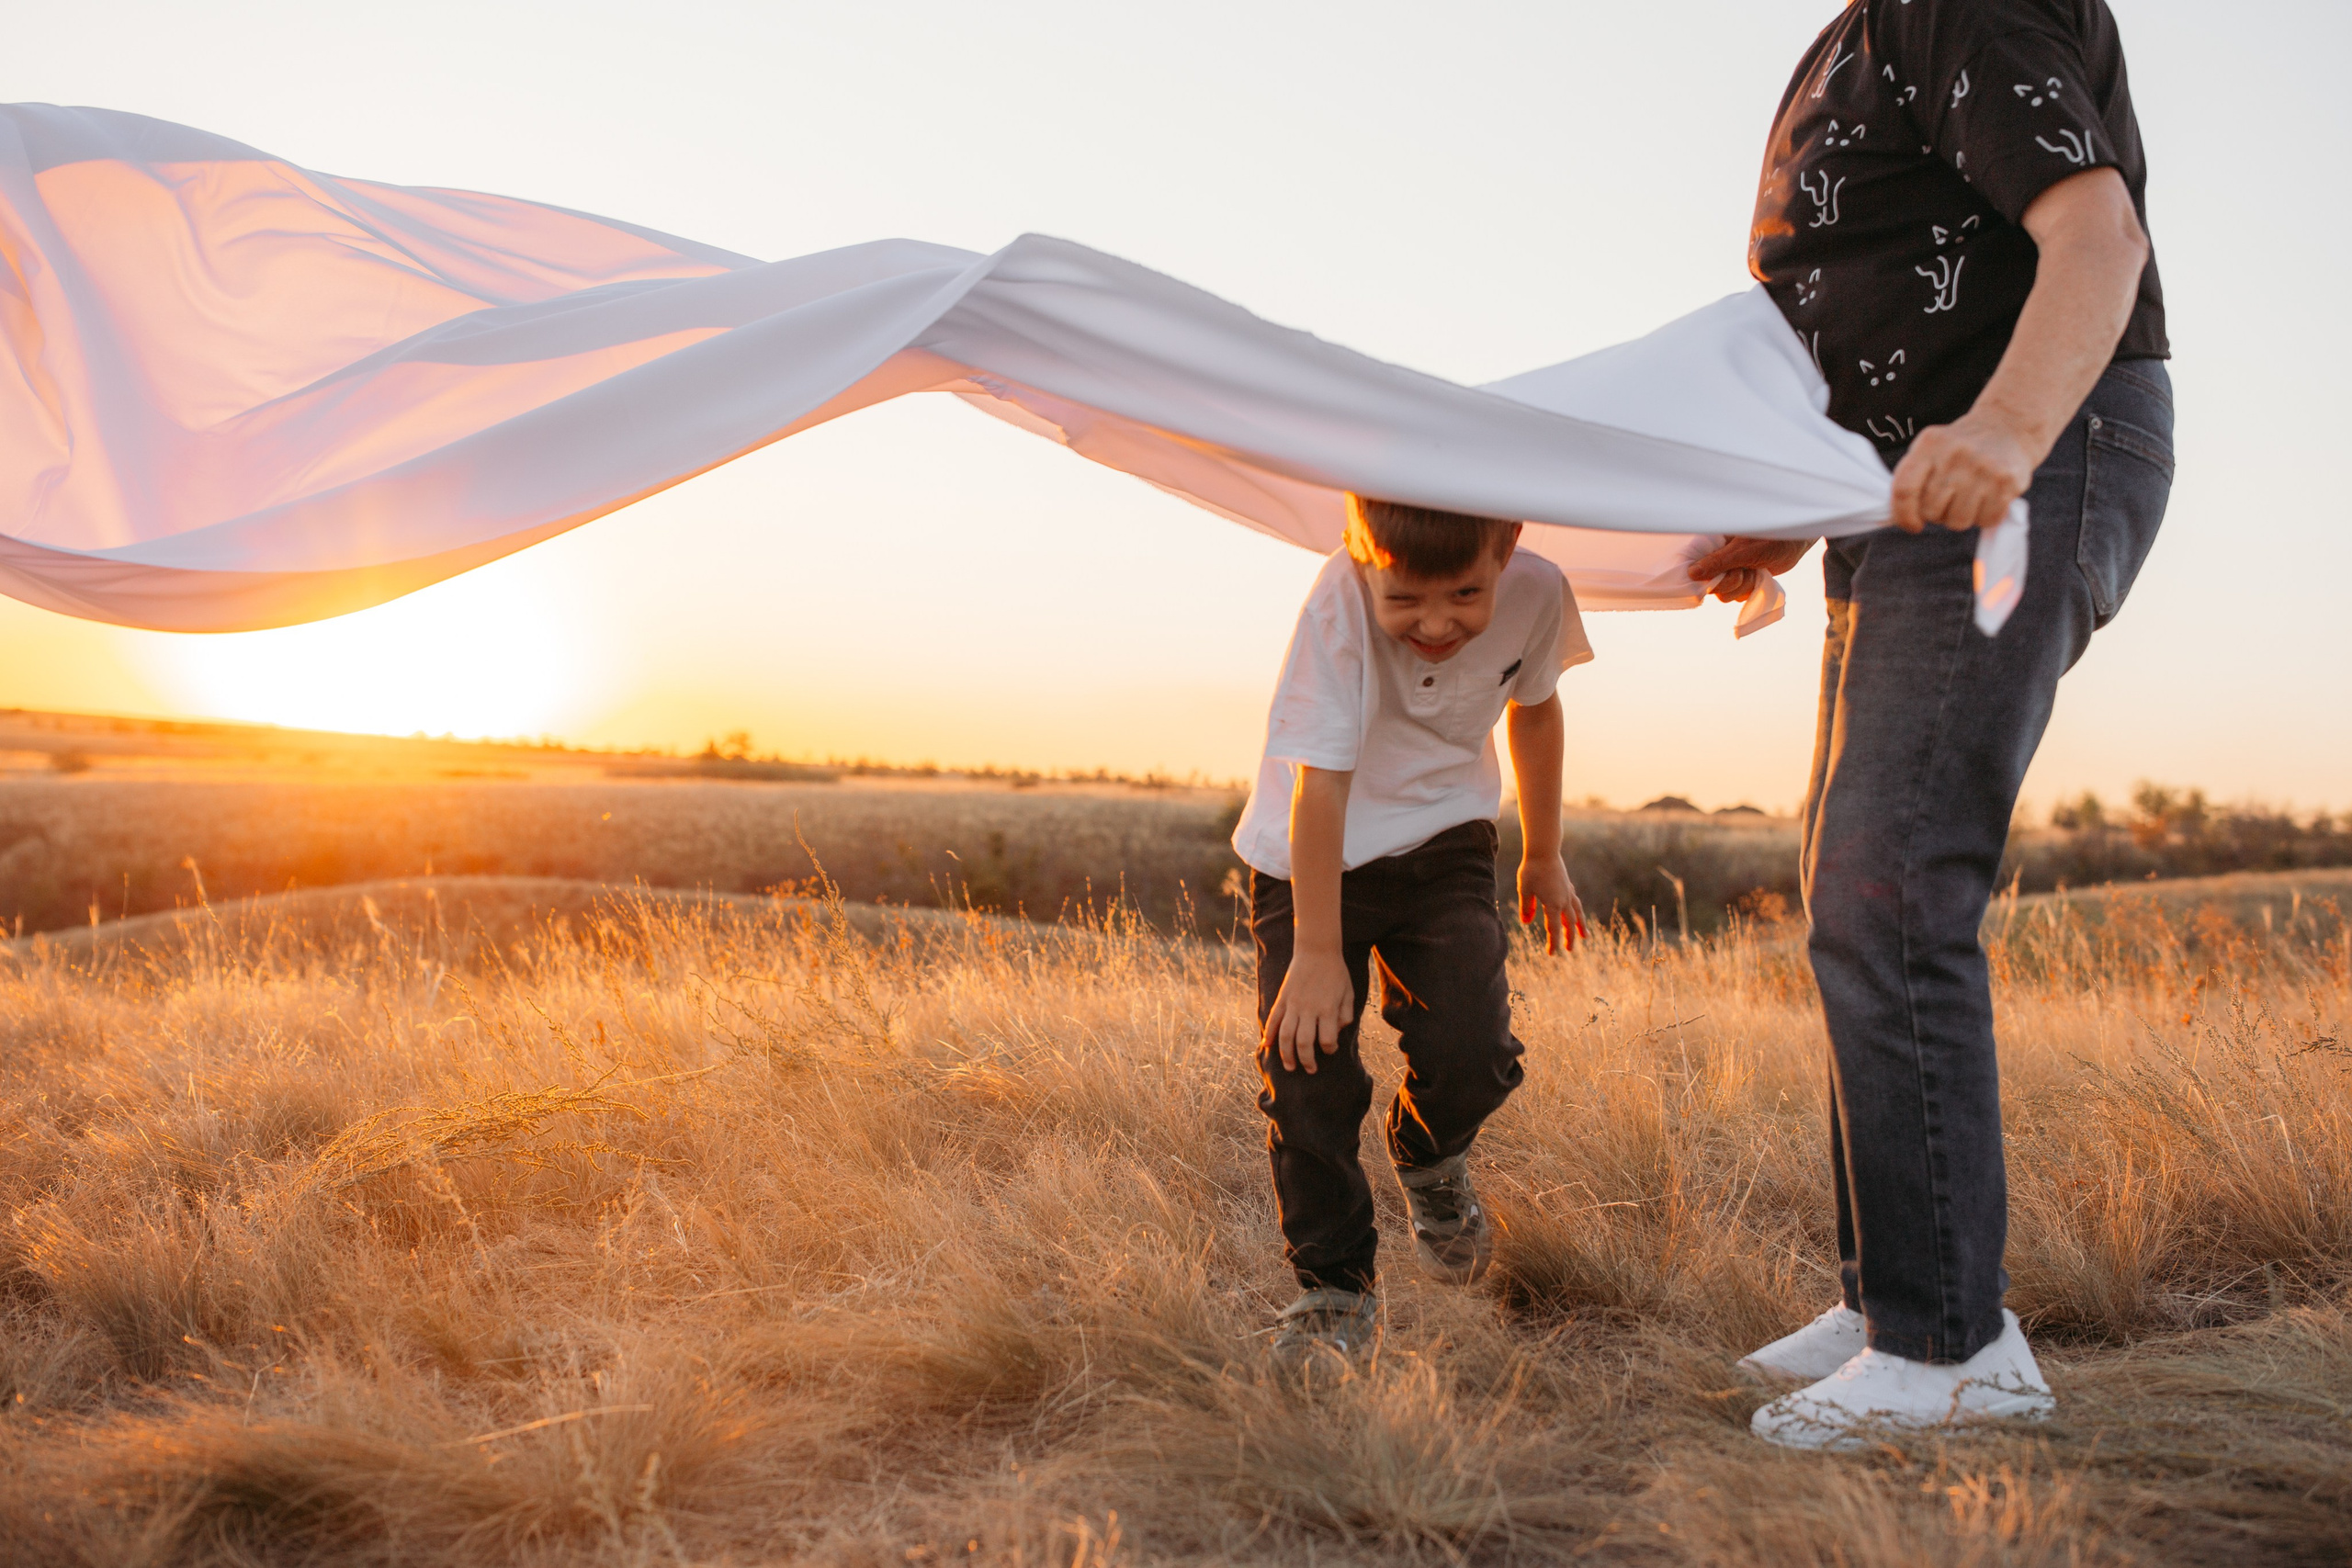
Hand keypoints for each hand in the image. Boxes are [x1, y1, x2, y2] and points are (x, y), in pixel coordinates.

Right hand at [1263, 948, 1353, 1072]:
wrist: (1317, 949)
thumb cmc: (1336, 972)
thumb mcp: (1349, 992)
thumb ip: (1346, 1014)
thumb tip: (1338, 1031)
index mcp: (1327, 1009)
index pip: (1327, 1039)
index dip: (1329, 1049)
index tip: (1330, 1049)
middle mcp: (1309, 1009)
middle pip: (1304, 1043)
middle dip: (1307, 1060)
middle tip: (1310, 1070)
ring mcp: (1293, 1004)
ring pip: (1286, 1036)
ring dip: (1286, 1054)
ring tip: (1290, 1067)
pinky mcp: (1283, 998)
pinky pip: (1274, 1020)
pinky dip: (1269, 1034)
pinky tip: (1267, 1046)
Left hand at [1517, 851, 1587, 954]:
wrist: (1544, 850)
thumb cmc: (1531, 870)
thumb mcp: (1524, 890)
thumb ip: (1526, 907)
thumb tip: (1527, 922)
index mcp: (1553, 904)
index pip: (1554, 929)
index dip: (1554, 943)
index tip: (1552, 954)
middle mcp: (1564, 900)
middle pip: (1569, 923)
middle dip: (1570, 937)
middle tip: (1570, 950)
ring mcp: (1568, 892)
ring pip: (1577, 913)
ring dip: (1581, 926)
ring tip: (1586, 936)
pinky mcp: (1567, 885)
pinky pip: (1575, 902)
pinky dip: (1577, 911)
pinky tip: (1575, 913)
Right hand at [1686, 537, 1814, 602]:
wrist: (1795, 543)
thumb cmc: (1771, 538)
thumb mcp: (1742, 550)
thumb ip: (1718, 562)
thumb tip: (1692, 573)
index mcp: (1712, 546)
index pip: (1693, 567)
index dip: (1702, 577)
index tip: (1715, 577)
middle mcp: (1717, 560)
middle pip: (1710, 587)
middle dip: (1730, 582)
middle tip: (1744, 569)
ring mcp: (1729, 572)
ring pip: (1724, 595)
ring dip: (1742, 586)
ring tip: (1754, 570)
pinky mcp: (1741, 581)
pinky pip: (1737, 597)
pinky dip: (1750, 589)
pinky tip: (1758, 576)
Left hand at [1887, 410, 2036, 532]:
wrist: (2007, 426)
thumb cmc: (1959, 447)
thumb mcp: (1930, 449)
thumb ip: (1911, 477)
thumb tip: (1898, 516)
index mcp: (1930, 444)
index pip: (1904, 489)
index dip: (1903, 516)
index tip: (1913, 524)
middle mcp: (1956, 454)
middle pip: (1932, 511)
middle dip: (1937, 514)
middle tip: (1949, 501)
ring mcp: (1983, 468)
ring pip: (1958, 521)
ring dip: (1961, 518)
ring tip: (1968, 499)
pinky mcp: (2007, 481)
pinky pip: (1987, 521)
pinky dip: (1985, 517)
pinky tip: (1988, 499)